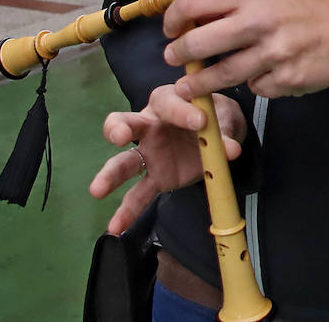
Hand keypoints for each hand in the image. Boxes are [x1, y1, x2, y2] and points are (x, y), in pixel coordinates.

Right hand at [88, 88, 245, 234]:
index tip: (201, 121)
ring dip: (111, 175)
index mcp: (168, 101)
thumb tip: (231, 150)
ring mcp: (149, 153)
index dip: (183, 112)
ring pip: (124, 162)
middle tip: (119, 136)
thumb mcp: (223, 118)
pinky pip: (138, 194)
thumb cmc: (215, 115)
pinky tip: (114, 227)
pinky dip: (127, 211)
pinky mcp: (156, 177)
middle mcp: (149, 125)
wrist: (220, 135)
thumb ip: (224, 133)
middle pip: (126, 123)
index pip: (169, 103)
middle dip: (119, 128)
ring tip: (97, 190)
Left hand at [163, 0, 328, 100]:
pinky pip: (256, 88)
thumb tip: (188, 18)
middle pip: (199, 44)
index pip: (193, 4)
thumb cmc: (299, 7)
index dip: (173, 18)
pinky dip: (253, 84)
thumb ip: (230, 2)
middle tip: (173, 59)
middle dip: (179, 55)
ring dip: (200, 84)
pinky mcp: (286, 79)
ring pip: (222, 76)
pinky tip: (261, 74)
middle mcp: (259, 22)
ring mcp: (273, 54)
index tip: (170, 30)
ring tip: (188, 89)